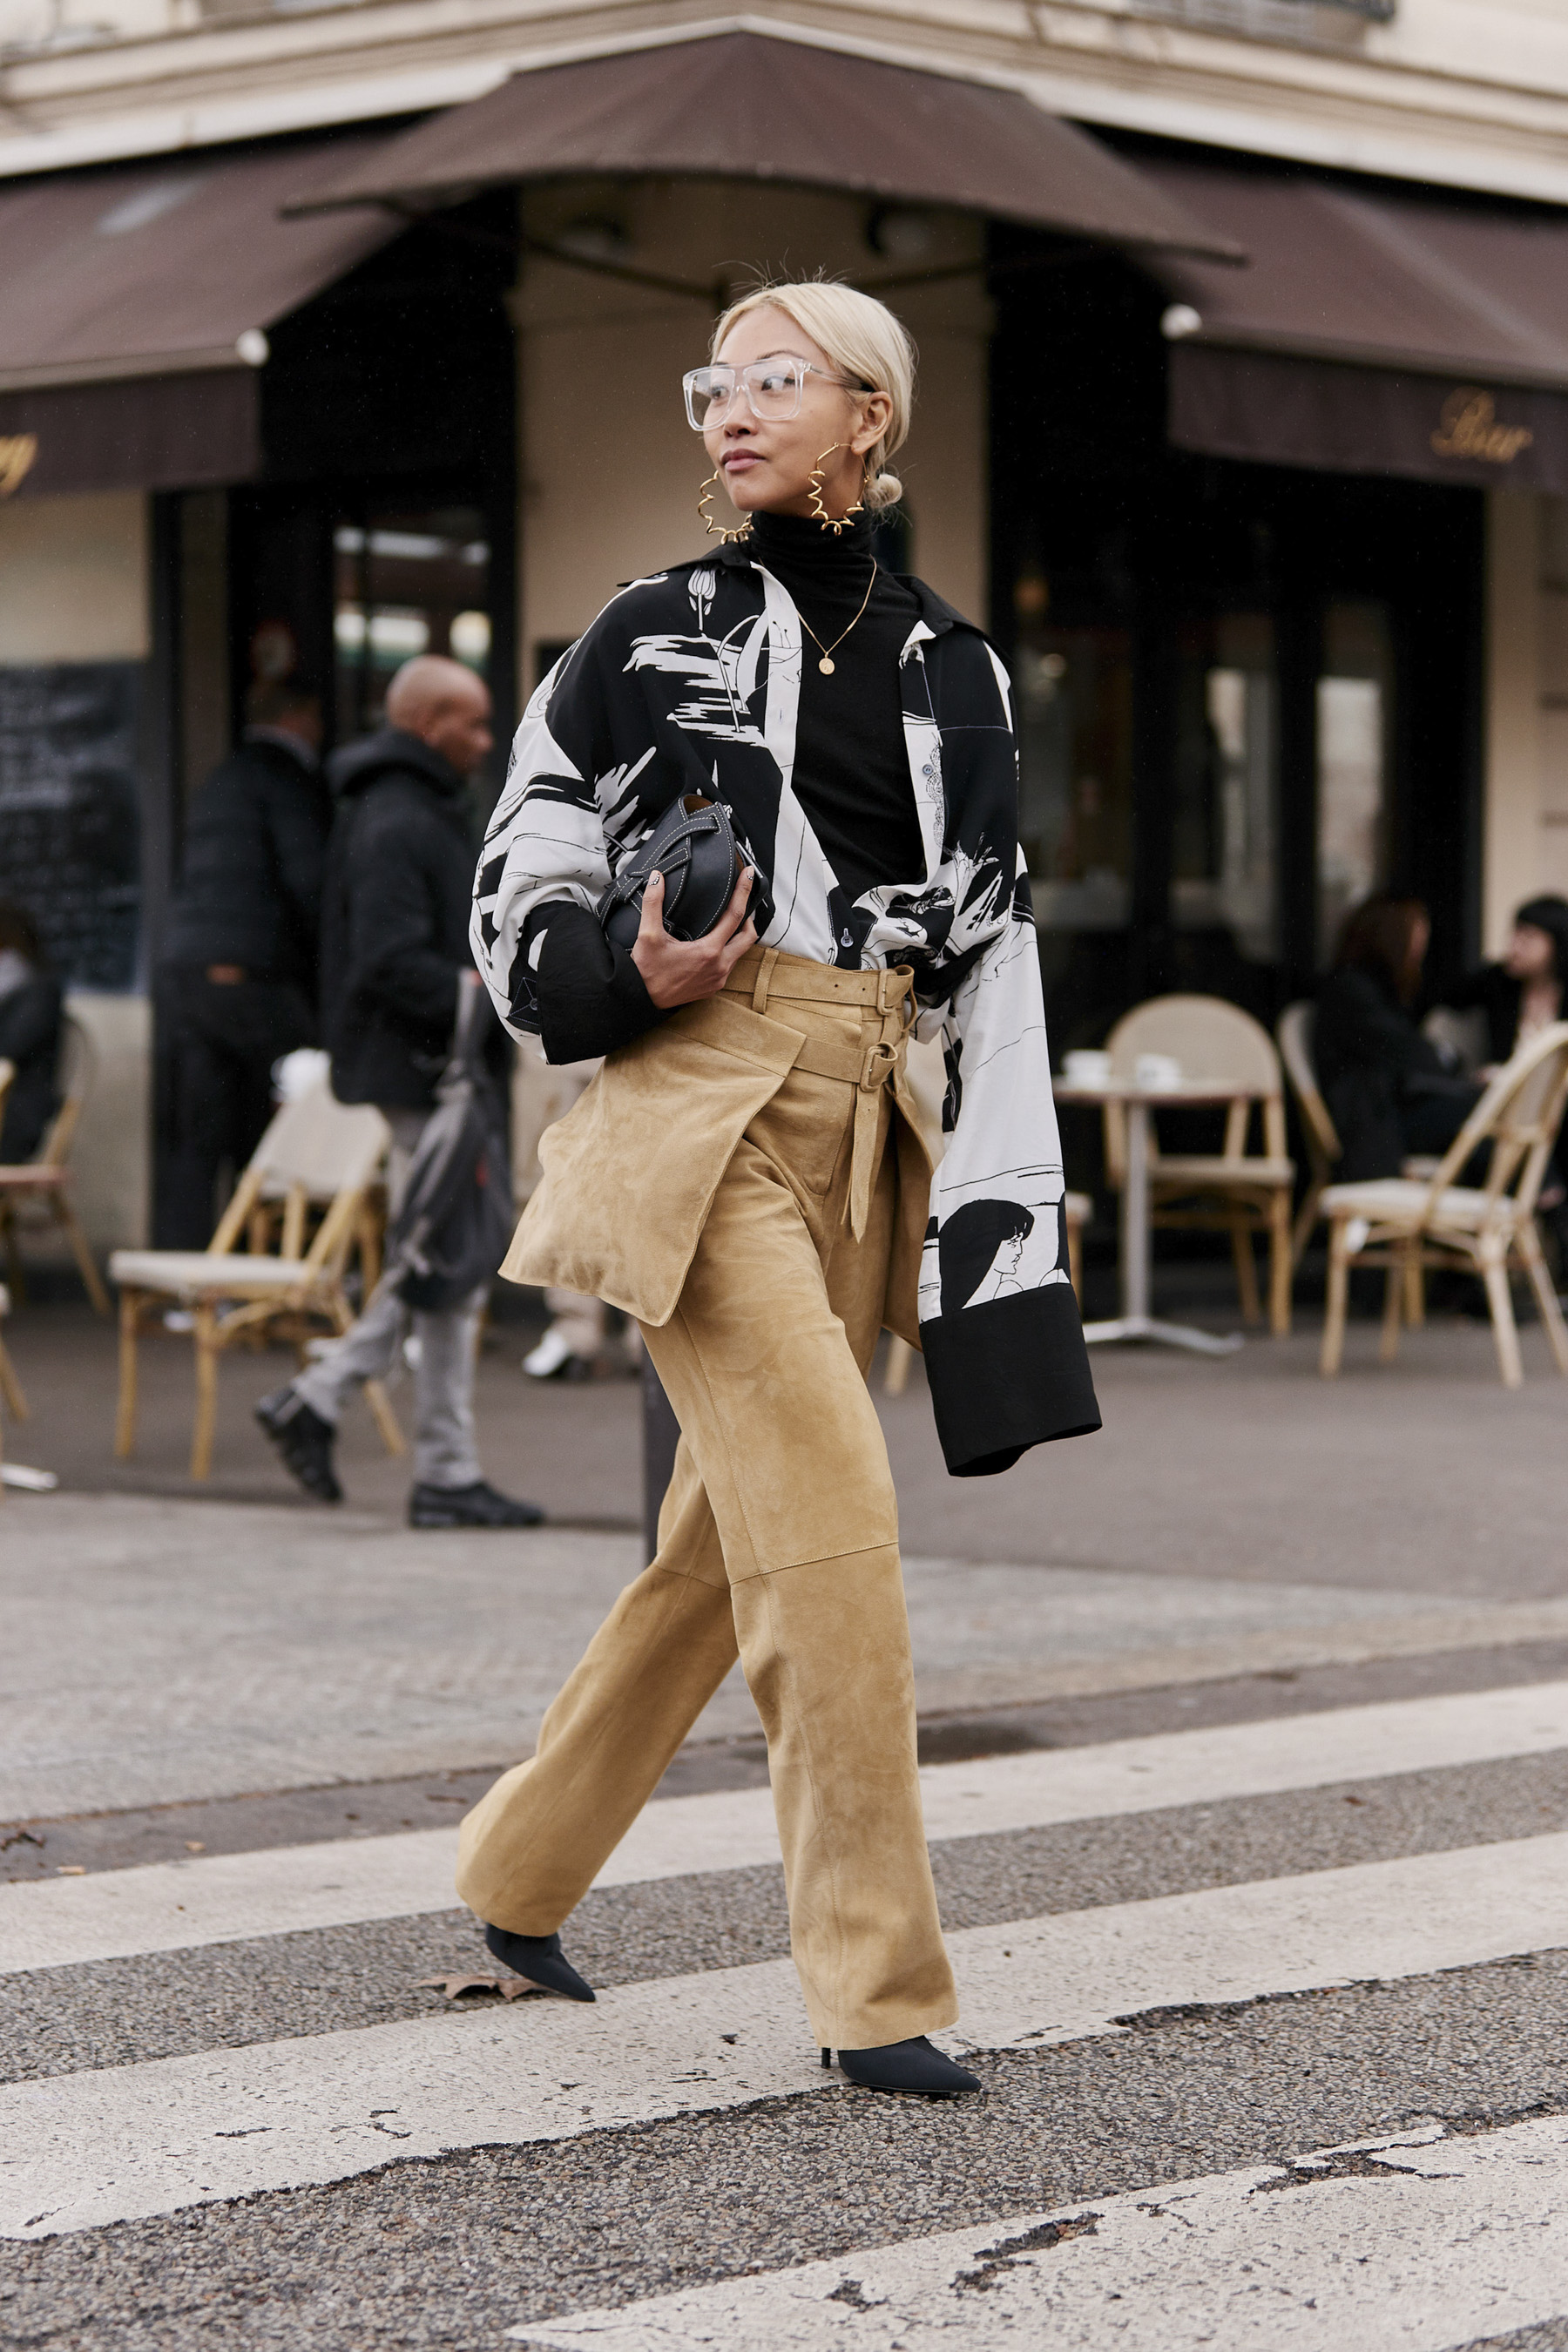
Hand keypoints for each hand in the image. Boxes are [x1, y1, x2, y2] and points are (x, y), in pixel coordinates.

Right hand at [630, 865, 757, 1008]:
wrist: (642, 999)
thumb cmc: (646, 972)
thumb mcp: (647, 935)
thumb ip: (653, 903)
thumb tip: (657, 879)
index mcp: (708, 951)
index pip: (735, 915)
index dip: (744, 891)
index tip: (748, 876)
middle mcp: (719, 967)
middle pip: (749, 936)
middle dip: (749, 916)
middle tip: (743, 901)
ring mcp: (718, 979)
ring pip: (740, 953)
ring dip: (739, 936)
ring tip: (730, 921)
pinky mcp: (713, 987)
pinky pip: (730, 966)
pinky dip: (729, 951)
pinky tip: (718, 944)